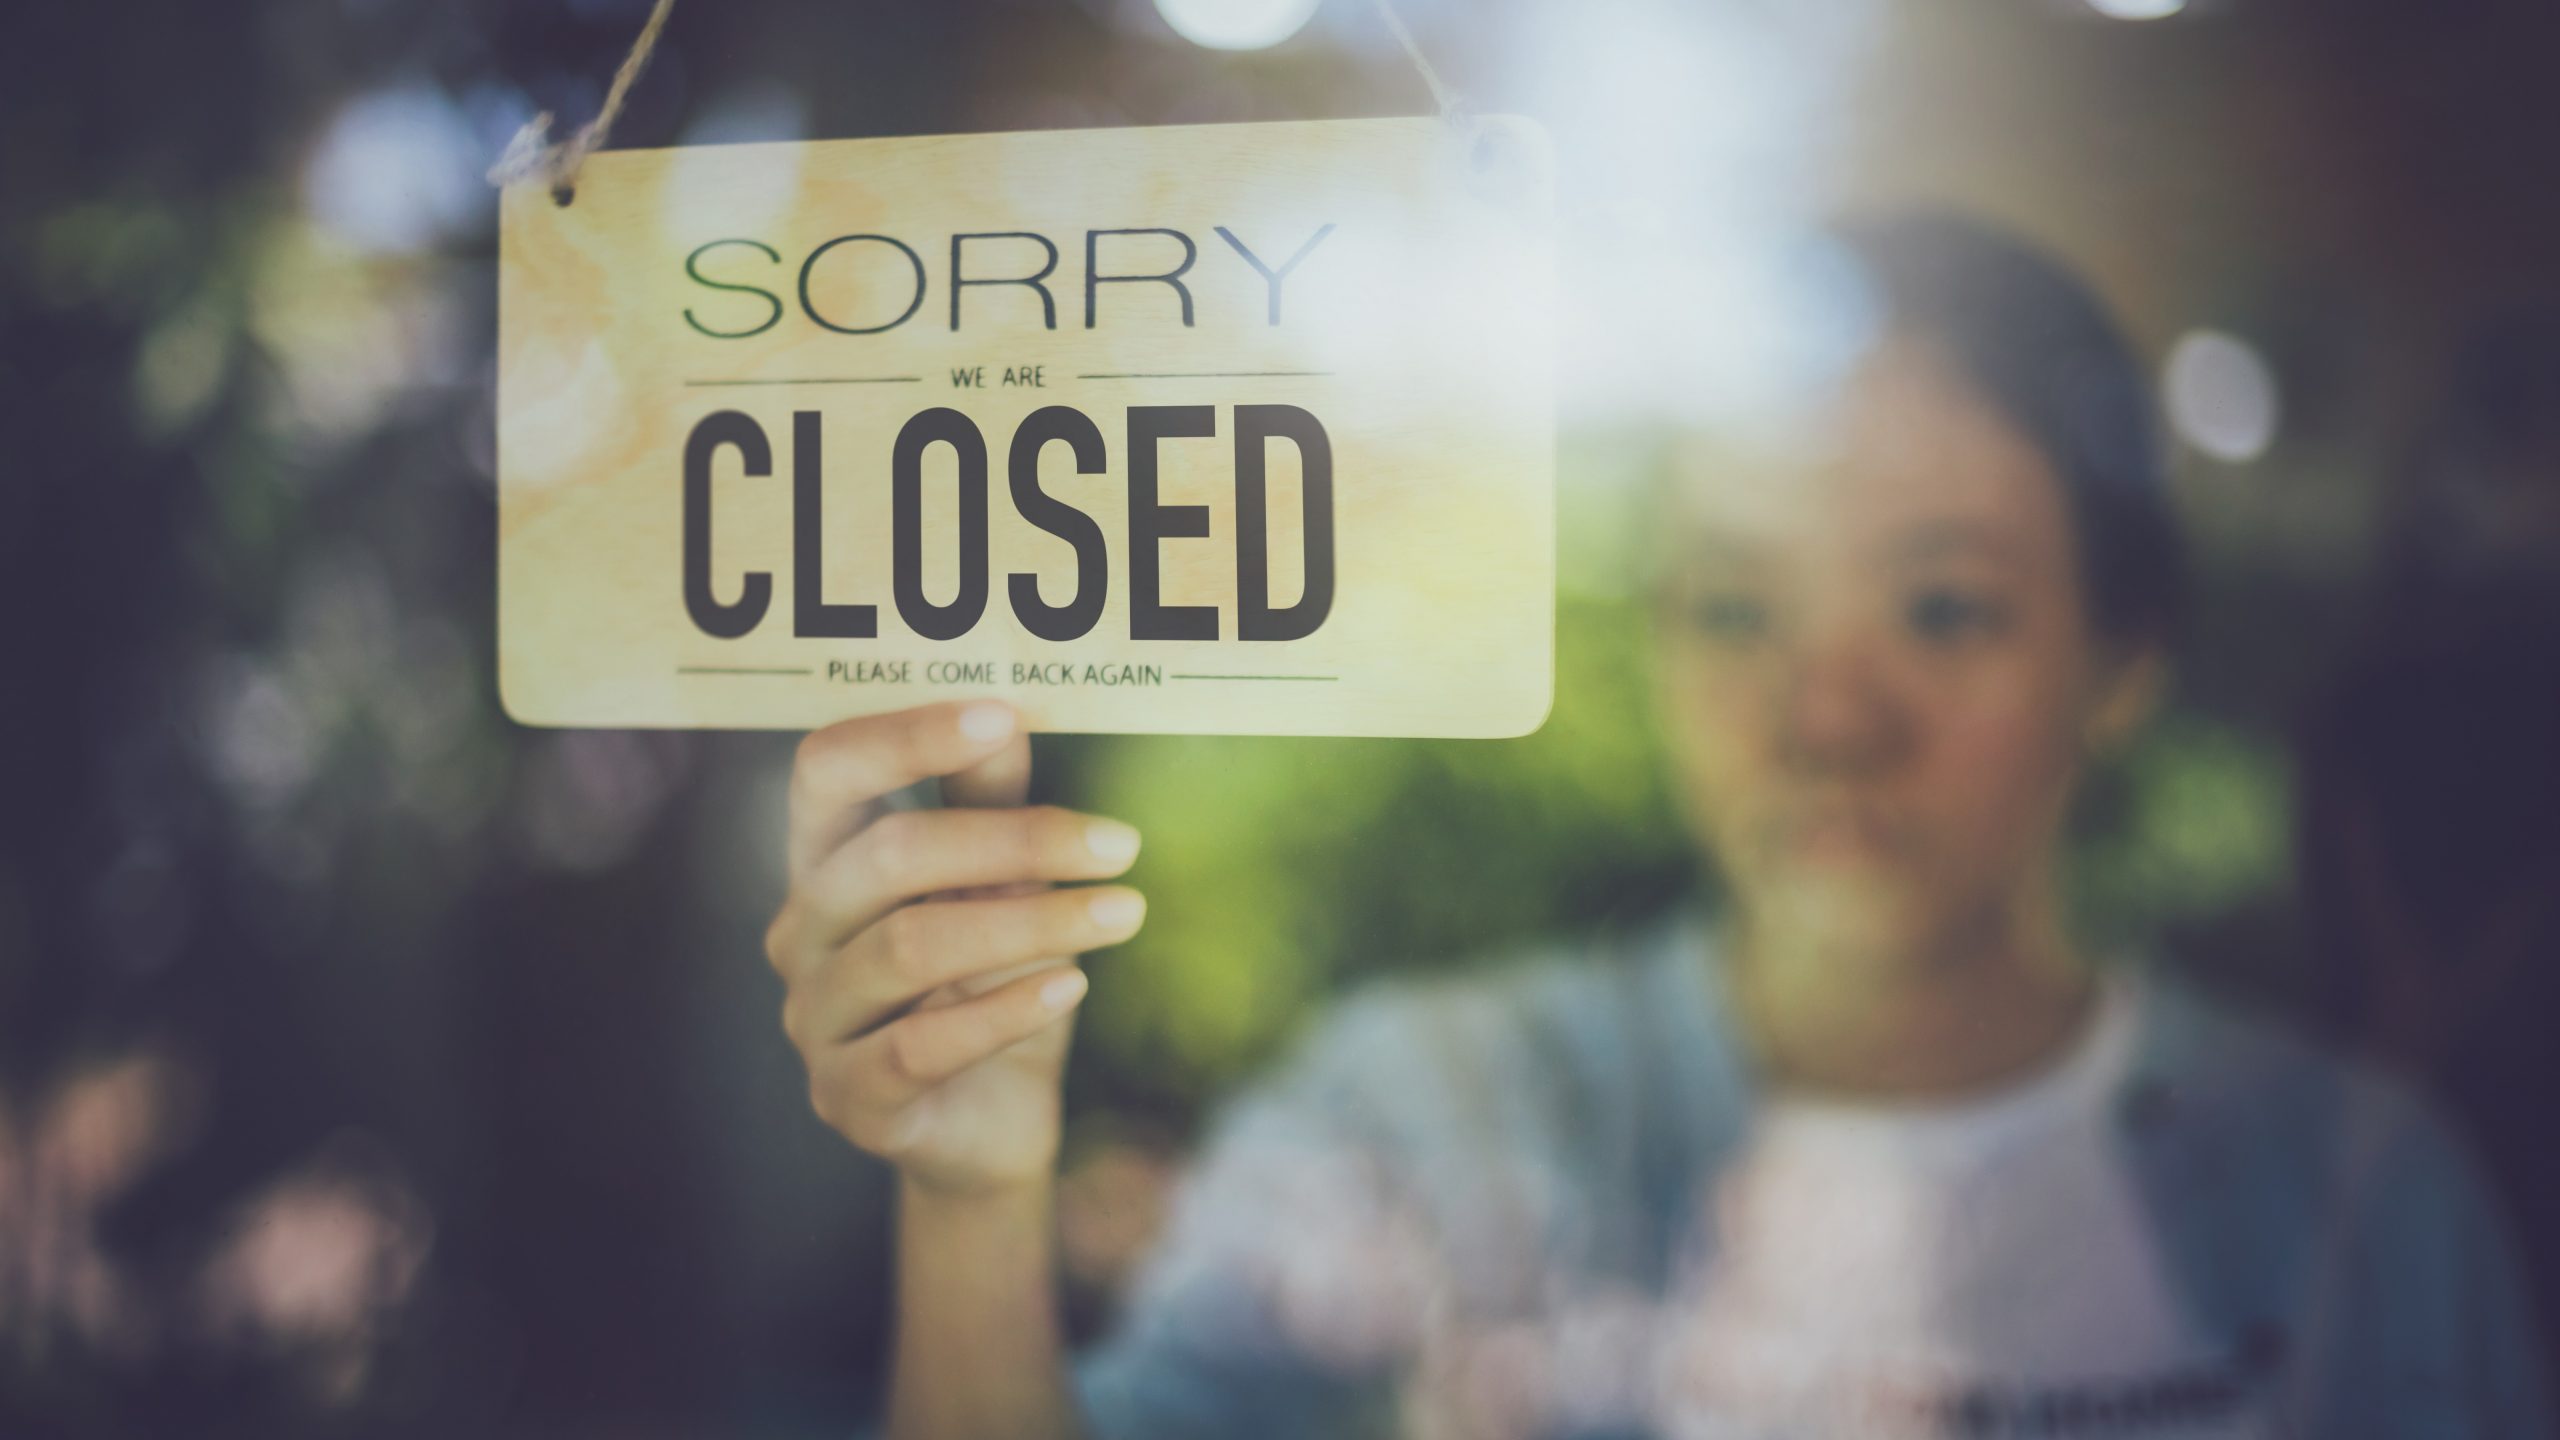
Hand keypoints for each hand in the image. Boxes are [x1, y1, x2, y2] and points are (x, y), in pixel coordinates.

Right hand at [766, 700, 1144, 1196]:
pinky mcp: (850, 1099)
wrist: (991, 1125)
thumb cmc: (990, 985)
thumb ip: (990, 804)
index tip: (1002, 715)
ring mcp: (815, 1020)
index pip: (825, 771)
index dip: (905, 736)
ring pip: (911, 948)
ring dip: (1033, 924)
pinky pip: (921, 1047)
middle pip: (886, 856)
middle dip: (1015, 841)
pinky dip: (1005, 1010)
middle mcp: (802, 934)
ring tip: (1124, 914)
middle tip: (1120, 844)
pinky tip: (1073, 988)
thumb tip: (1009, 710)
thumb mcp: (1002, 886)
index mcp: (825, 862)